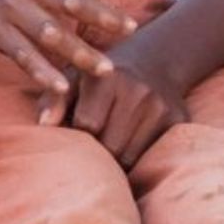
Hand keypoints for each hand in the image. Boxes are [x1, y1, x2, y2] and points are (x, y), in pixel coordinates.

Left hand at [55, 42, 189, 163]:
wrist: (155, 61)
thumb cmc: (100, 78)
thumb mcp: (73, 80)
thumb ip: (54, 100)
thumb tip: (44, 126)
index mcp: (107, 79)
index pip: (87, 124)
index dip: (76, 135)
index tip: (73, 135)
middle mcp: (138, 92)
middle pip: (111, 146)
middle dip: (96, 154)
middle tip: (87, 152)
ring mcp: (161, 107)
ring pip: (131, 157)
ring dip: (115, 163)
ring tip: (105, 153)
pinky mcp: (178, 120)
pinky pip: (150, 156)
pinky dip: (135, 160)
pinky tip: (126, 149)